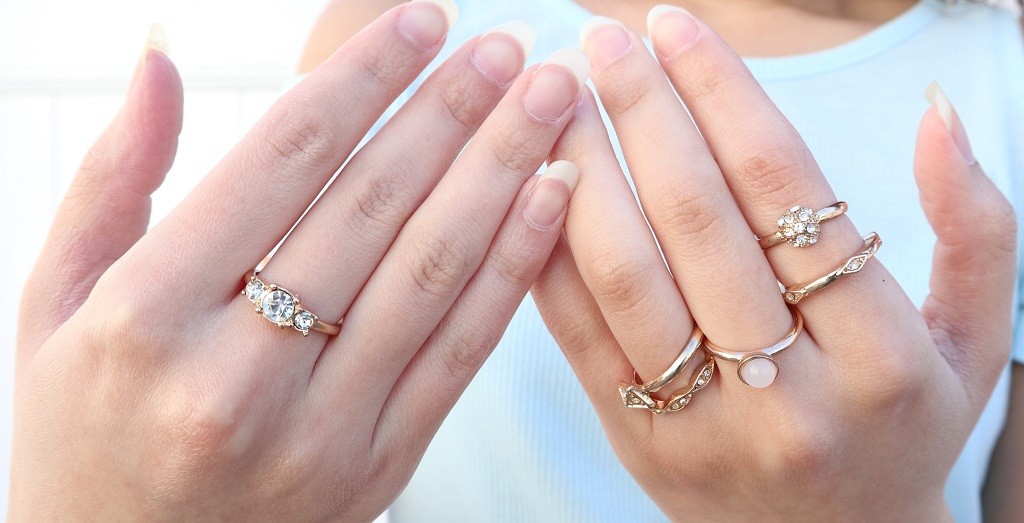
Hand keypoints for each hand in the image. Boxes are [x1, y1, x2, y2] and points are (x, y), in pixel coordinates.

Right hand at [11, 3, 588, 518]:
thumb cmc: (82, 426)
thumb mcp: (57, 302)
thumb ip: (115, 179)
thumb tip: (161, 59)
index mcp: (148, 315)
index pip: (282, 160)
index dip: (365, 77)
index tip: (423, 21)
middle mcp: (236, 375)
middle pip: (371, 208)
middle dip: (451, 113)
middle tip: (508, 48)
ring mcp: (318, 430)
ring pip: (429, 274)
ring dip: (501, 174)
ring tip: (549, 102)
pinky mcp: (377, 467)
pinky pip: (460, 353)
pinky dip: (512, 268)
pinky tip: (550, 198)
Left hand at [533, 8, 1015, 520]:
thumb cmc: (904, 424)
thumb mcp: (975, 339)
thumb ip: (977, 226)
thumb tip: (936, 113)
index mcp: (883, 356)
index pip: (789, 191)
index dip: (724, 93)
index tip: (676, 25)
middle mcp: (793, 395)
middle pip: (699, 221)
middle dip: (642, 112)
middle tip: (603, 37)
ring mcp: (706, 427)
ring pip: (629, 276)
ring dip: (582, 171)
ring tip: (556, 97)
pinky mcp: (639, 445)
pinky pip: (582, 337)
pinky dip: (552, 253)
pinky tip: (534, 183)